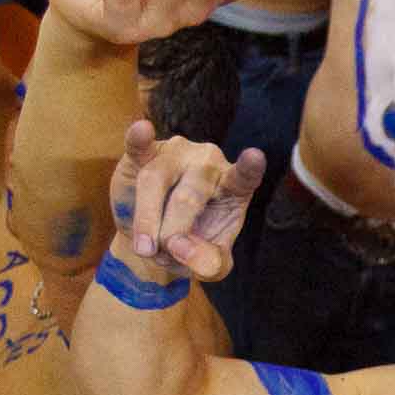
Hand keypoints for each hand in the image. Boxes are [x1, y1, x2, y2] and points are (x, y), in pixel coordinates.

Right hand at [111, 120, 264, 279]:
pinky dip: (138, 140)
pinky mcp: (145, 155)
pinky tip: (141, 130)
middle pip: (189, 195)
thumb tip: (180, 249)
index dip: (249, 167)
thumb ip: (208, 263)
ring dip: (148, 219)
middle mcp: (208, 164)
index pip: (244, 176)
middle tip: (166, 253)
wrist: (154, 243)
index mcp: (234, 187)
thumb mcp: (210, 265)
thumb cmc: (192, 246)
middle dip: (174, 231)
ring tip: (146, 249)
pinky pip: (140, 147)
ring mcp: (177, 155)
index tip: (255, 156)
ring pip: (156, 181)